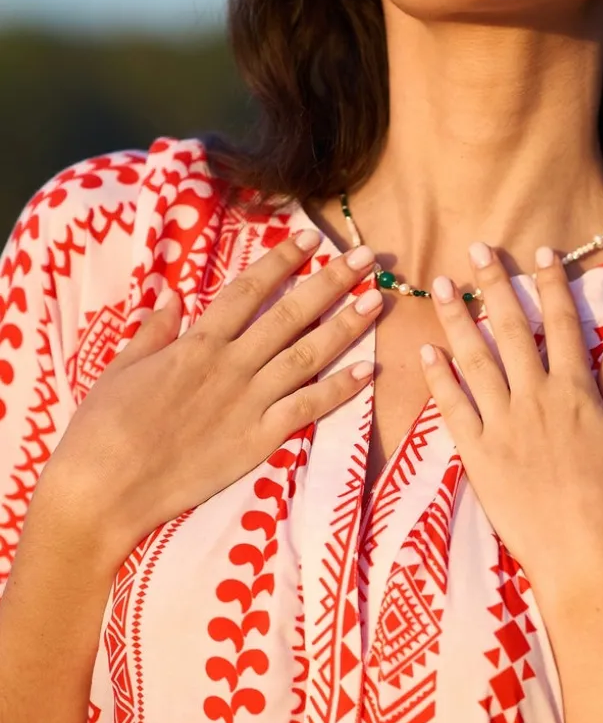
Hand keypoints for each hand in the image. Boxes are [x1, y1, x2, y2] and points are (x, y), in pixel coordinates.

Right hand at [45, 232, 381, 561]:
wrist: (106, 485)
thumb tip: (173, 295)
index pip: (248, 290)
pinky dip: (340, 389)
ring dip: (346, 327)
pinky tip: (368, 371)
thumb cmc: (104, 426)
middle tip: (363, 257)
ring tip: (377, 300)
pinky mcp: (258, 441)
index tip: (310, 236)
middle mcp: (230, 366)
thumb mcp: (122, 367)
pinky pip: (307, 408)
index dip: (282, 260)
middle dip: (330, 282)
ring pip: (307, 356)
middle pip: (289, 315)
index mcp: (195, 344)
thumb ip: (154, 331)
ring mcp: (248, 403)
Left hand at [421, 243, 602, 593]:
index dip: (552, 284)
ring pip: (477, 360)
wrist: (589, 556)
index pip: (565, 324)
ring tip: (443, 286)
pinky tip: (426, 352)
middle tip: (476, 249)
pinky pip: (454, 409)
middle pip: (514, 330)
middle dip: (496, 285)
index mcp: (578, 391)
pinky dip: (439, 378)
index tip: (540, 250)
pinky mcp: (479, 456)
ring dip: (460, 319)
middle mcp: (538, 398)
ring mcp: (504, 426)